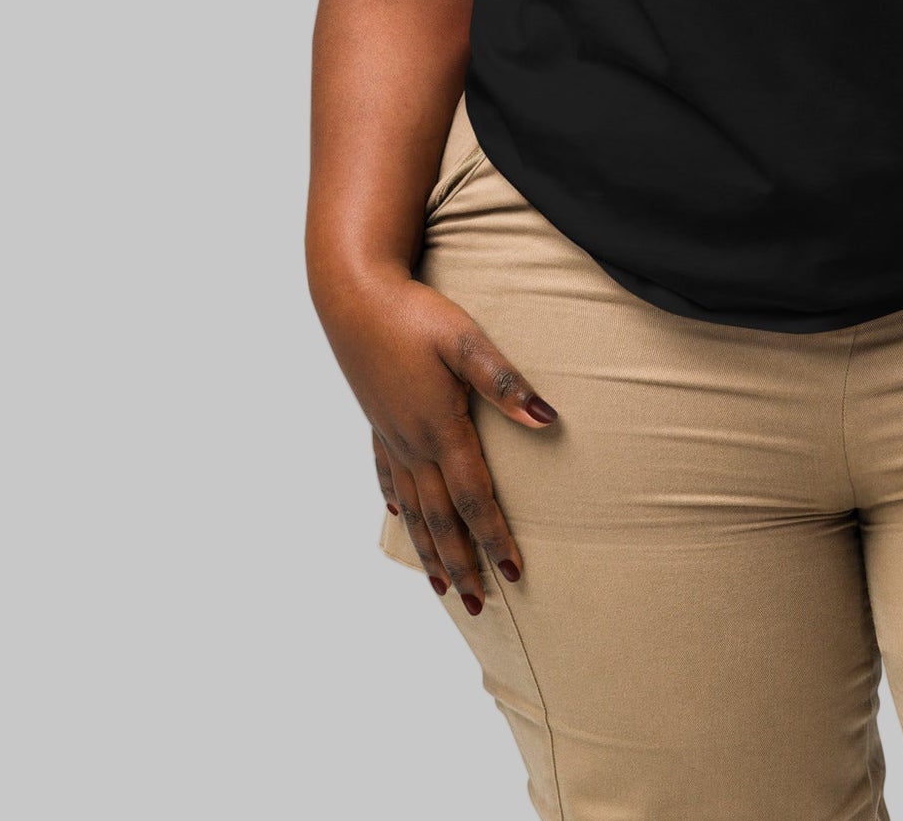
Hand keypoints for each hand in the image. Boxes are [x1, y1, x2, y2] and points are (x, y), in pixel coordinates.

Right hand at [316, 266, 557, 612]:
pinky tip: (398, 516)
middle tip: (479, 606)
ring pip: (412, 508)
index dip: (494, 538)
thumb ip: (505, 384)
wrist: (354, 297)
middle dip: (461, 564)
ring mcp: (390, 435)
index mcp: (440, 429)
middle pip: (441, 518)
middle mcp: (412, 443)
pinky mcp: (376, 421)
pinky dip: (397, 504)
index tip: (514, 574)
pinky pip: (387, 475)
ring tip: (440, 587)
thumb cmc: (415, 315)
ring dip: (428, 549)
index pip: (473, 498)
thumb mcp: (467, 341)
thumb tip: (548, 420)